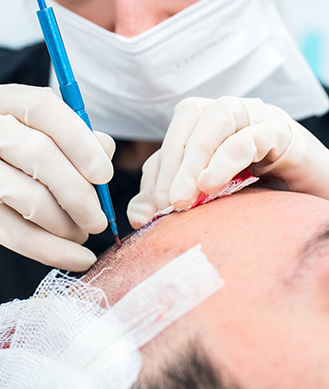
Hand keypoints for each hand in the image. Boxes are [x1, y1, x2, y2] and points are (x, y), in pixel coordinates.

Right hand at [0, 84, 114, 276]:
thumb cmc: (2, 171)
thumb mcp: (32, 147)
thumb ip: (71, 141)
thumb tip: (105, 149)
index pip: (44, 108)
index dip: (81, 142)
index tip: (105, 175)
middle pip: (41, 156)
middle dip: (80, 195)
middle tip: (99, 220)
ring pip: (30, 198)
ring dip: (67, 224)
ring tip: (82, 234)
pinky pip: (17, 234)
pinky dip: (54, 250)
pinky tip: (79, 258)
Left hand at [128, 96, 328, 228]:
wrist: (308, 204)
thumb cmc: (254, 200)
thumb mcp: (203, 201)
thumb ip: (167, 203)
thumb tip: (137, 215)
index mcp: (209, 127)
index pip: (174, 137)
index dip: (157, 171)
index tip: (149, 210)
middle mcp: (231, 115)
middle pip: (190, 117)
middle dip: (172, 163)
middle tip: (165, 204)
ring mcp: (259, 118)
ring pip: (219, 116)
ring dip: (195, 158)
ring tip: (184, 198)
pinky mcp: (284, 132)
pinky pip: (253, 134)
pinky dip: (226, 158)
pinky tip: (210, 185)